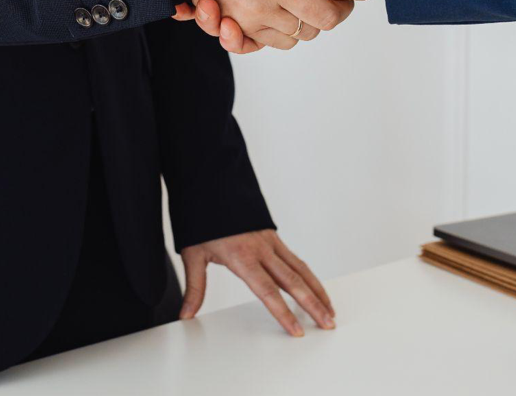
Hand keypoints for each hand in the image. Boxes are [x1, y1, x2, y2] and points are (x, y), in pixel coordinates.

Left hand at [179, 229, 334, 335]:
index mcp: (242, 257)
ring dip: (318, 291)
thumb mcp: (193, 254)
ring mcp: (270, 242)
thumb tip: (186, 313)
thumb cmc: (202, 219)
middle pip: (293, 282)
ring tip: (329, 310)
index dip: (284, 313)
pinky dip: (309, 276)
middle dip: (313, 305)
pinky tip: (315, 288)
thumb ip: (194, 287)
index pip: (268, 291)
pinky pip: (296, 259)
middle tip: (328, 324)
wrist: (212, 185)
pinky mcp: (273, 237)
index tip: (297, 330)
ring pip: (301, 269)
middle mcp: (262, 250)